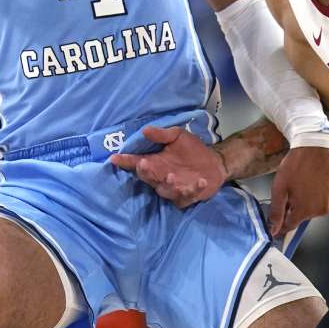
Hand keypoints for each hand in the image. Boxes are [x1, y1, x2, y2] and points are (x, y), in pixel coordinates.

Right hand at [109, 126, 225, 208]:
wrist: (214, 162)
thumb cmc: (192, 149)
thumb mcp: (177, 136)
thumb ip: (161, 135)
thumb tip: (144, 130)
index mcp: (156, 163)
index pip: (136, 163)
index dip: (125, 161)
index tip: (115, 158)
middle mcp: (161, 177)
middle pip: (148, 178)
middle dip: (145, 173)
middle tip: (144, 164)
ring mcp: (173, 189)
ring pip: (165, 191)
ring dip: (168, 184)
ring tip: (172, 175)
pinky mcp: (187, 197)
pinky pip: (187, 197)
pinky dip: (194, 190)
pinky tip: (200, 181)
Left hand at [267, 147, 328, 238]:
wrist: (316, 145)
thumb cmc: (295, 166)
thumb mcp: (279, 188)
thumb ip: (276, 212)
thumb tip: (273, 231)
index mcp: (304, 211)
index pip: (289, 226)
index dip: (281, 221)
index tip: (277, 214)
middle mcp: (320, 211)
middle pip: (302, 216)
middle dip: (294, 207)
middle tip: (290, 189)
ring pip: (314, 208)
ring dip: (307, 201)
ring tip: (303, 182)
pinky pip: (325, 199)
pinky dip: (319, 194)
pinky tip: (314, 180)